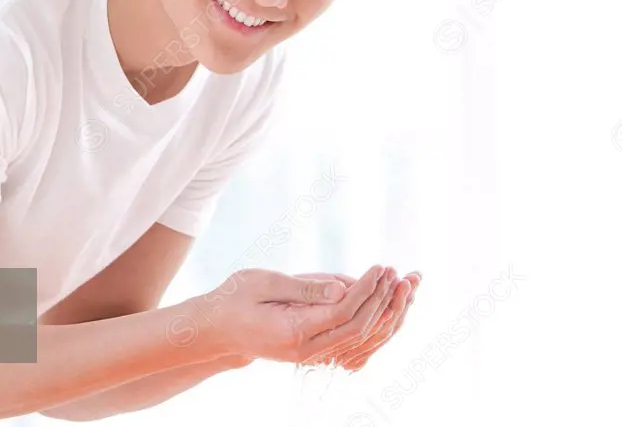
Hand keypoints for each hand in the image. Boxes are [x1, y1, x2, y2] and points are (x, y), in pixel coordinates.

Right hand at [189, 265, 394, 363]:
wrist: (219, 330)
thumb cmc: (236, 298)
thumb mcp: (264, 282)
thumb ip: (305, 287)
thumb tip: (344, 288)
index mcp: (292, 332)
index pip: (342, 314)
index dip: (366, 290)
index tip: (380, 267)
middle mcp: (306, 350)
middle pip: (358, 329)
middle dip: (382, 299)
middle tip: (397, 272)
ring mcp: (312, 355)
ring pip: (360, 338)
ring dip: (385, 311)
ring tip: (402, 283)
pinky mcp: (316, 350)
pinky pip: (353, 340)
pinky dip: (374, 320)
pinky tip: (386, 298)